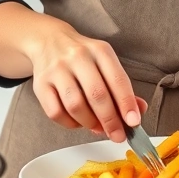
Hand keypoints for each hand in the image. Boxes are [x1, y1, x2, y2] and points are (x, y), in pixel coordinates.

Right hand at [26, 17, 146, 142]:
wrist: (50, 42)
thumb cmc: (83, 58)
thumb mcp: (105, 63)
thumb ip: (121, 87)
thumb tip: (138, 111)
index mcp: (100, 51)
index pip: (117, 79)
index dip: (126, 103)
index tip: (133, 122)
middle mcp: (78, 57)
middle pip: (97, 94)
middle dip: (110, 120)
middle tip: (117, 135)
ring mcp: (57, 70)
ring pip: (76, 105)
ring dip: (90, 123)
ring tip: (97, 127)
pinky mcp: (40, 84)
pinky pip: (56, 112)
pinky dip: (70, 124)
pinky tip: (78, 121)